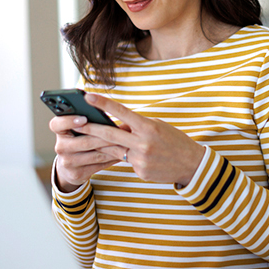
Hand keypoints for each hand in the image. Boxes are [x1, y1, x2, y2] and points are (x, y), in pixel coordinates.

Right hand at [49, 113, 123, 192]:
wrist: (70, 167)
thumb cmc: (79, 139)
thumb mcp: (78, 129)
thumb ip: (89, 119)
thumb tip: (113, 108)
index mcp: (59, 131)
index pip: (57, 124)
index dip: (69, 121)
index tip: (84, 118)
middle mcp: (61, 147)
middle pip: (84, 141)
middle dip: (105, 136)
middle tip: (121, 131)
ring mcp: (68, 162)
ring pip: (95, 154)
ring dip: (113, 148)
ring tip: (127, 141)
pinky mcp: (77, 173)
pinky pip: (99, 164)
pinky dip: (113, 158)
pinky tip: (123, 152)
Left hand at [54, 93, 204, 188]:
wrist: (192, 165)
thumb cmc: (175, 140)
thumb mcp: (158, 126)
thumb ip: (137, 126)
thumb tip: (118, 126)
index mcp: (149, 127)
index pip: (122, 112)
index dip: (104, 104)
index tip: (88, 96)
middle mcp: (143, 144)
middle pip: (110, 135)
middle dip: (91, 128)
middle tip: (76, 123)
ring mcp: (141, 160)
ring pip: (114, 150)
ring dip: (101, 144)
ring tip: (88, 138)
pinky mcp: (140, 172)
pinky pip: (127, 162)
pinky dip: (126, 156)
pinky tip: (134, 154)